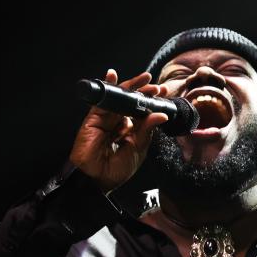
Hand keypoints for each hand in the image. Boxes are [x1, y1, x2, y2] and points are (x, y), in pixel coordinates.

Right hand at [69, 69, 168, 193]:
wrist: (98, 180)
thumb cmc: (117, 170)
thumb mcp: (138, 148)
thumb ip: (147, 130)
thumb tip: (161, 115)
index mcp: (131, 131)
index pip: (142, 112)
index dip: (151, 102)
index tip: (162, 94)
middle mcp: (119, 123)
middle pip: (131, 102)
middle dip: (143, 91)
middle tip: (156, 86)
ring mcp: (106, 119)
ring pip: (119, 98)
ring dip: (131, 87)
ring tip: (145, 80)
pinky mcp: (94, 118)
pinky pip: (101, 100)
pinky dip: (107, 87)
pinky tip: (113, 76)